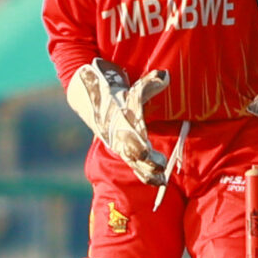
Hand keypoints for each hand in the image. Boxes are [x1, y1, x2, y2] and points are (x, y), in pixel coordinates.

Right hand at [66, 61, 167, 181]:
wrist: (92, 102)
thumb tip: (165, 75)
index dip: (140, 145)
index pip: (131, 136)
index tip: (149, 153)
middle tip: (160, 171)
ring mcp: (121, 146)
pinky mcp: (125, 151)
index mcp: (122, 125)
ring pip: (134, 163)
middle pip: (133, 154)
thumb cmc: (116, 95)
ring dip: (147, 172)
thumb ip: (149, 85)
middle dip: (146, 163)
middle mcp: (120, 138)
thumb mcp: (131, 90)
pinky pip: (136, 165)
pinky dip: (146, 174)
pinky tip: (159, 182)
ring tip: (162, 181)